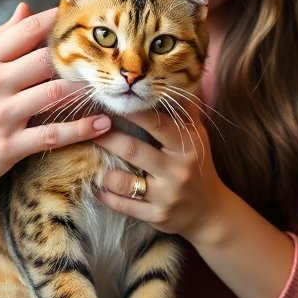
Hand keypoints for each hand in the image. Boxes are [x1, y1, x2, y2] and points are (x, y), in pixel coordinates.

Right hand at [0, 3, 111, 208]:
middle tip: (105, 56)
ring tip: (107, 87)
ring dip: (85, 90)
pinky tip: (103, 124)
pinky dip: (82, 129)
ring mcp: (1, 115)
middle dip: (79, 57)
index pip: (27, 30)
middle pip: (47, 59)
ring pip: (55, 94)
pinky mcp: (8, 147)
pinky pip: (53, 134)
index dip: (59, 20)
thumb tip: (25, 9)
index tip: (85, 16)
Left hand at [92, 98, 228, 241]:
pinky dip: (105, 195)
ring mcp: (166, 196)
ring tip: (87, 157)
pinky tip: (95, 186)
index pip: (156, 123)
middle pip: (132, 149)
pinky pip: (123, 205)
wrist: (210, 212)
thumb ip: (186, 109)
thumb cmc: (198, 165)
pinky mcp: (156, 216)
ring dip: (102, 170)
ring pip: (123, 181)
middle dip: (106, 137)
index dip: (130, 112)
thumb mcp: (198, 136)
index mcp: (187, 145)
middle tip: (87, 127)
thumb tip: (177, 80)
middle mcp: (177, 170)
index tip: (109, 102)